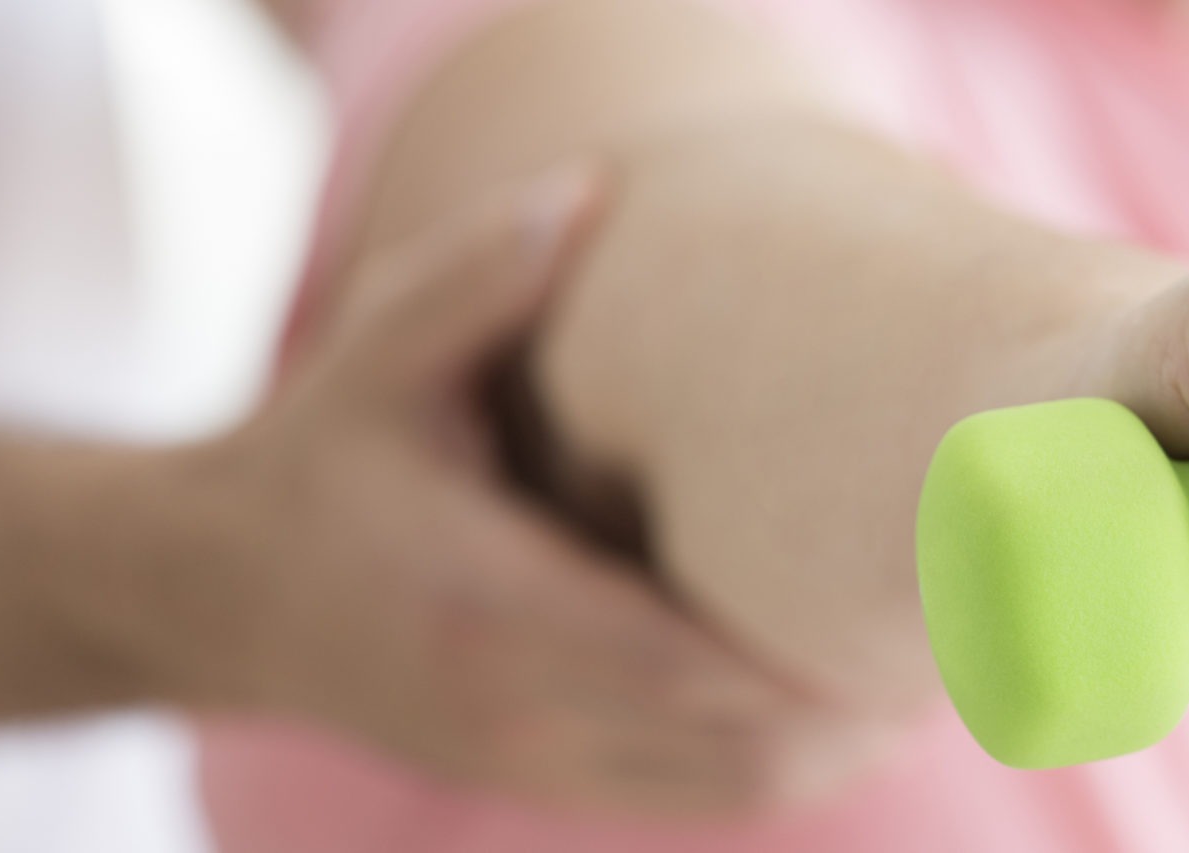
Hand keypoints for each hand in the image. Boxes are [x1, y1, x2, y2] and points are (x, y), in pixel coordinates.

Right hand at [165, 165, 884, 814]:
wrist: (220, 591)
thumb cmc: (323, 454)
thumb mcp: (380, 352)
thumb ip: (480, 279)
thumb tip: (587, 194)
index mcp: (485, 600)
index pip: (681, 666)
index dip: (809, 667)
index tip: (914, 622)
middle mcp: (512, 703)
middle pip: (733, 751)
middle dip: (856, 709)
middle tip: (968, 629)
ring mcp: (527, 758)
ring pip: (726, 794)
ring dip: (832, 745)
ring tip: (923, 664)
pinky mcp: (540, 779)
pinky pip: (691, 800)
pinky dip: (777, 764)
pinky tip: (842, 698)